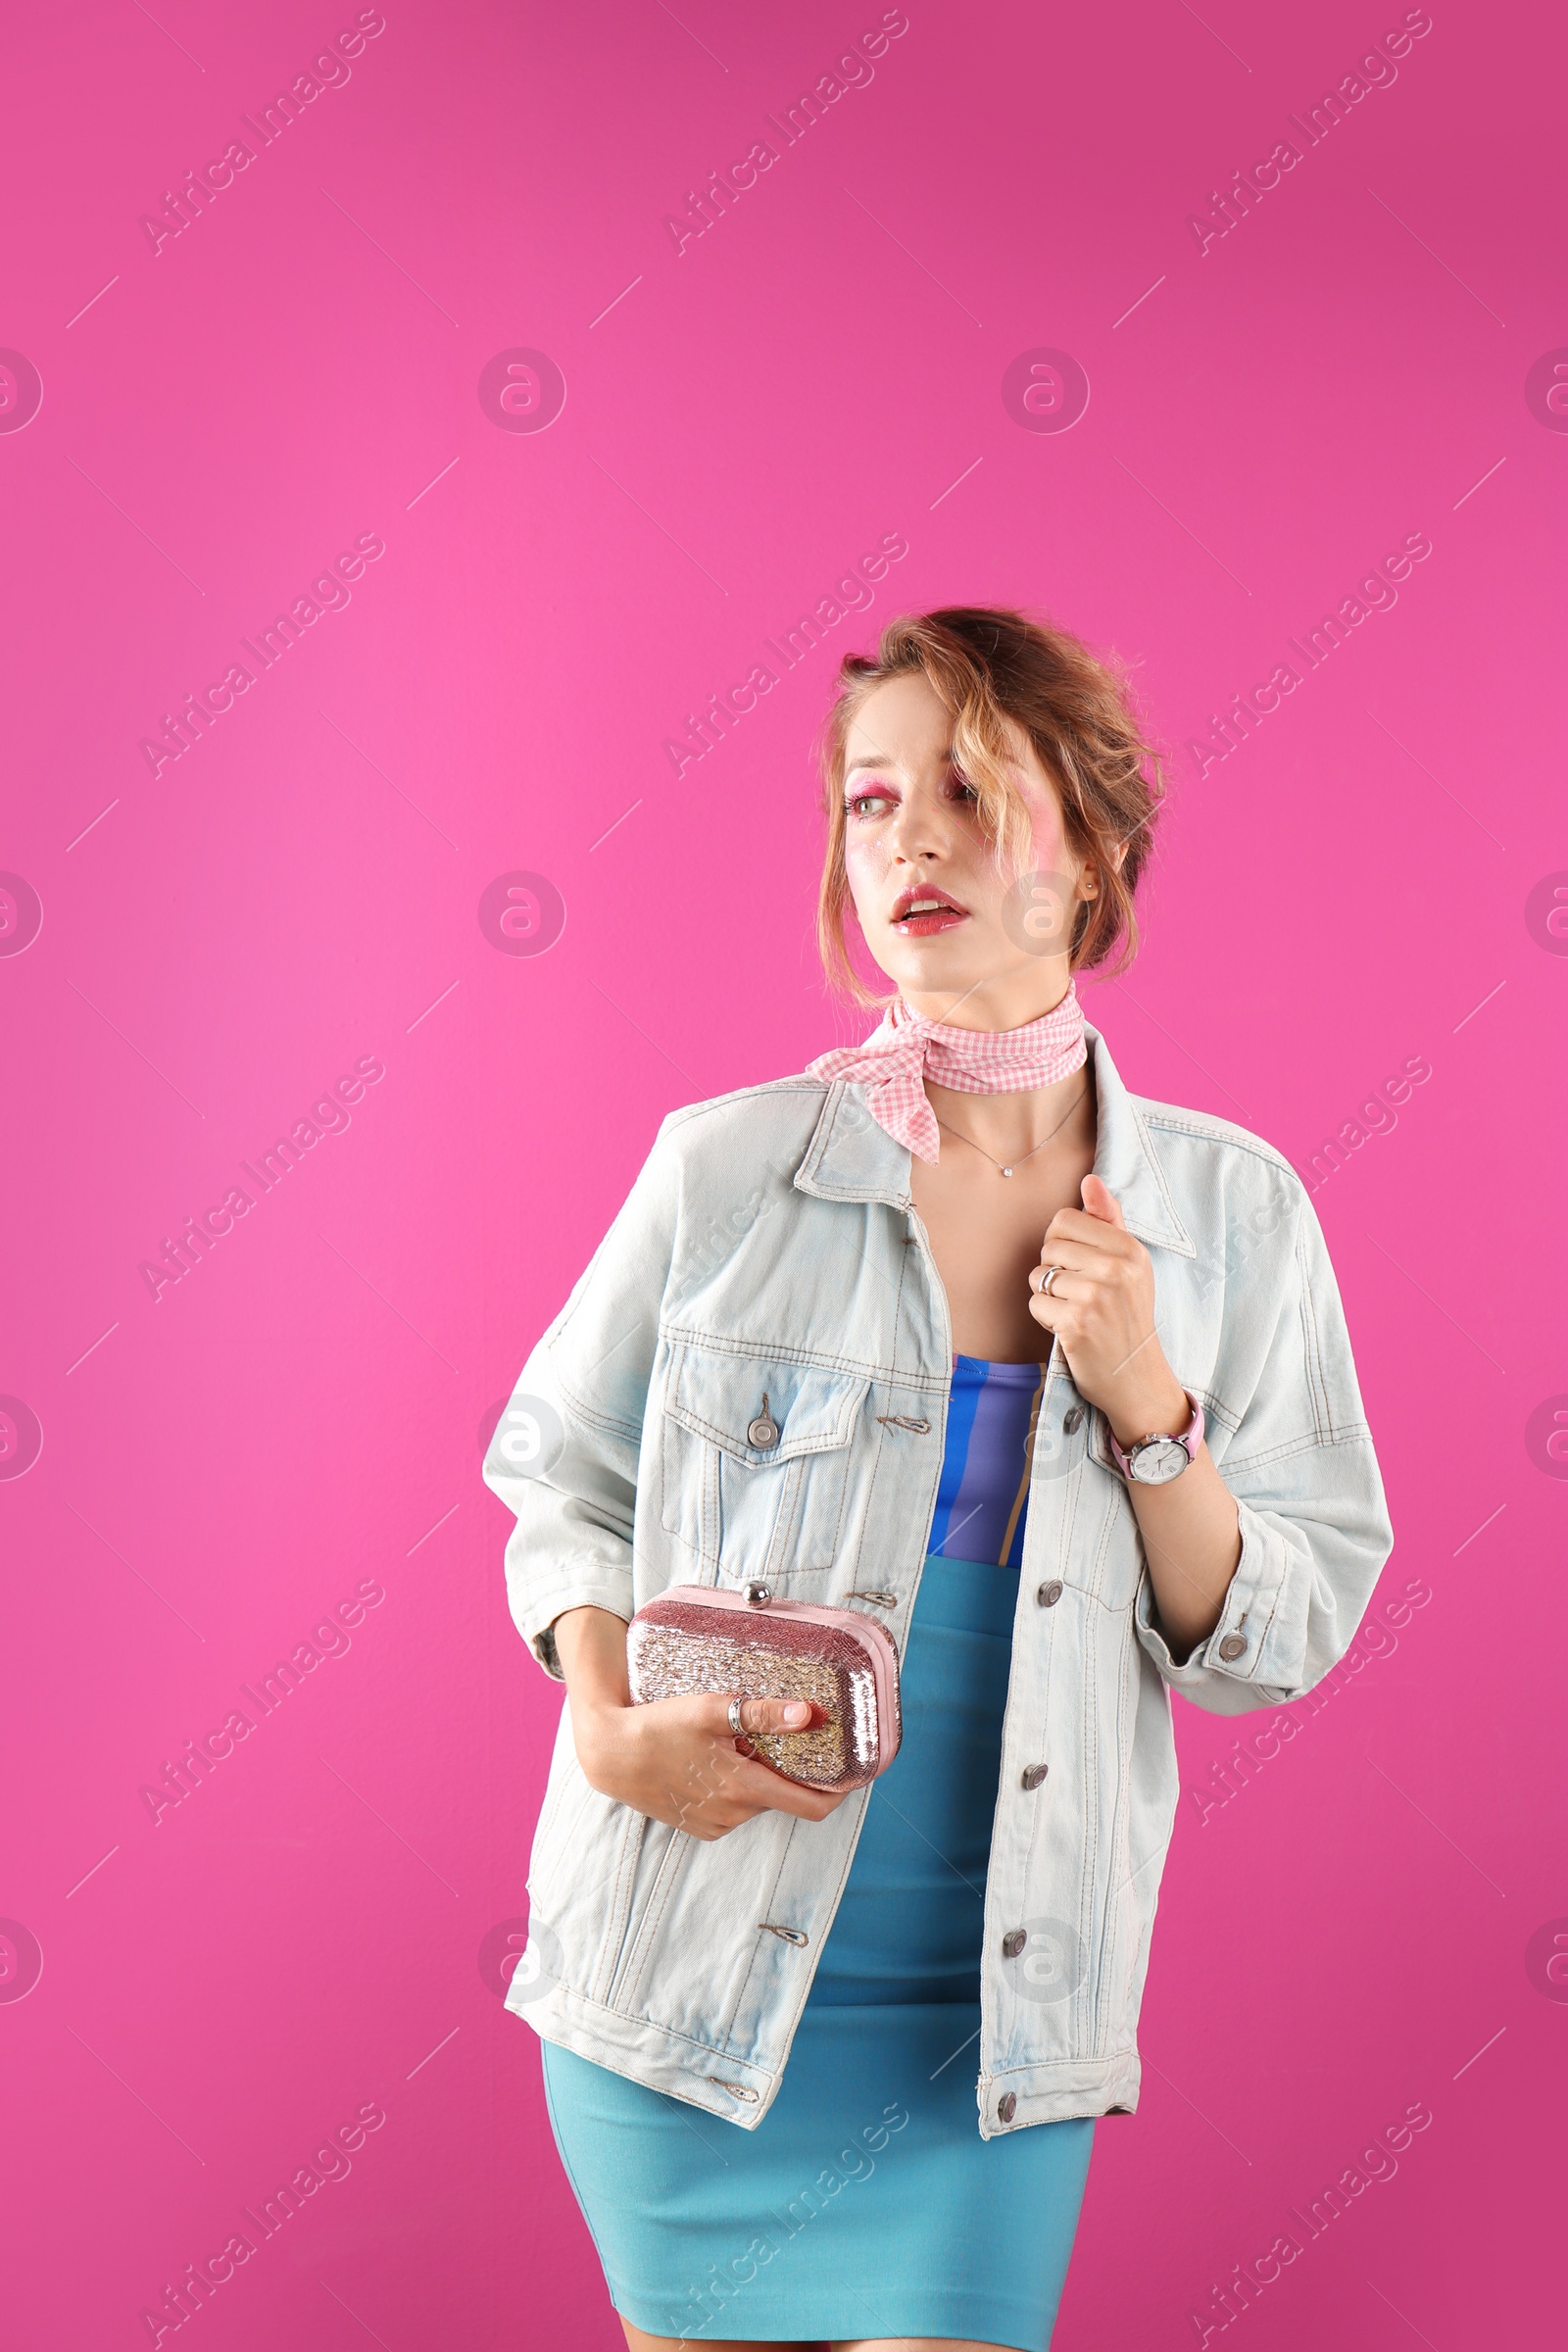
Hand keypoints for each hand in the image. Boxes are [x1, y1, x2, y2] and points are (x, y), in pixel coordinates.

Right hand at [573, 1687, 847, 1841]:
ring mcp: (715, 1824)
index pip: (812, 1807)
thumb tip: (810, 1715)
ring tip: (739, 1743)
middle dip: (791, 1772)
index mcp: (744, 1788)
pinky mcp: (699, 1827)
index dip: (839, 1792)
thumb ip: (764, 1715)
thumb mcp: (712, 1710)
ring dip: (760, 1778)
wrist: (610, 1753)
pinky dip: (737, 1788)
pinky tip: (716, 1761)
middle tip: (787, 1738)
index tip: (852, 1772)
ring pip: (758, 1801)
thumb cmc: (659, 1726)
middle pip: (783, 1797)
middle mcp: (734, 1814)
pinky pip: (734, 1808)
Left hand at [1027, 1173, 1189, 1446]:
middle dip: (1054, 1270)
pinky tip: (1069, 1329)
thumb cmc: (1128, 1316)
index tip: (1080, 1265)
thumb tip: (1090, 1179)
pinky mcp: (1076, 1324)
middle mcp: (1116, 1269)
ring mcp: (1096, 1297)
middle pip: (1049, 1245)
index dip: (1063, 1242)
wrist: (1136, 1375)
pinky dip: (1046, 1319)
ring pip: (1039, 1276)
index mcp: (1130, 1249)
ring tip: (1075, 1311)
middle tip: (1078, 1293)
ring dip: (1048, 1296)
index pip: (1065, 1218)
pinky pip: (1036, 1304)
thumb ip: (1108, 1220)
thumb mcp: (1130, 1265)